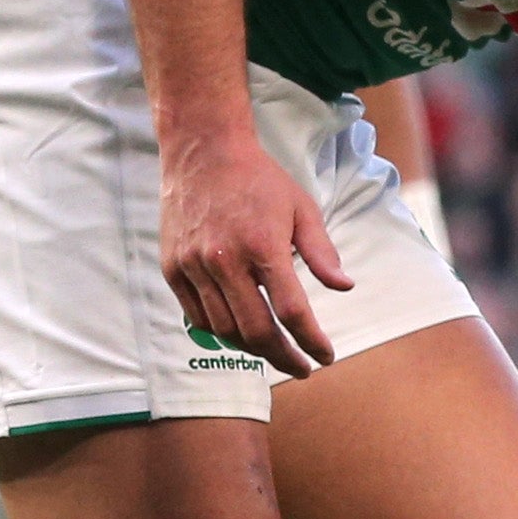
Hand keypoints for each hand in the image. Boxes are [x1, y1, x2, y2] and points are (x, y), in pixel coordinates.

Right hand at [157, 126, 353, 376]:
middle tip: (302, 367)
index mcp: (263, 246)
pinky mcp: (173, 267)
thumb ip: (322, 252)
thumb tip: (344, 287)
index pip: (292, 312)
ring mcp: (194, 265)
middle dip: (283, 357)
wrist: (202, 152)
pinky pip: (197, 315)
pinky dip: (221, 332)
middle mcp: (225, 260)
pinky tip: (241, 334)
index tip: (326, 357)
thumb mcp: (302, 209)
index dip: (312, 341)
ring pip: (224, 329)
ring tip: (274, 351)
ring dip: (253, 349)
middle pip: (256, 330)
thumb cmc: (259, 180)